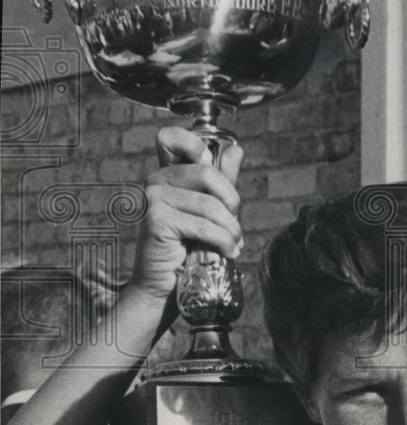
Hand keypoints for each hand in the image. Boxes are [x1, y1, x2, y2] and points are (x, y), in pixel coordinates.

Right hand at [130, 126, 242, 300]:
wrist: (164, 287)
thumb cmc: (187, 248)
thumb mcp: (209, 210)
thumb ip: (221, 180)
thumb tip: (236, 149)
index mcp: (168, 174)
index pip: (170, 138)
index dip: (193, 143)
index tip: (211, 162)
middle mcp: (156, 181)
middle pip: (206, 173)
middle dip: (231, 201)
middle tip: (235, 224)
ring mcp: (153, 199)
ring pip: (209, 204)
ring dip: (230, 228)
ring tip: (234, 244)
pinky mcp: (156, 220)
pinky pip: (203, 225)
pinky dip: (222, 241)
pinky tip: (228, 252)